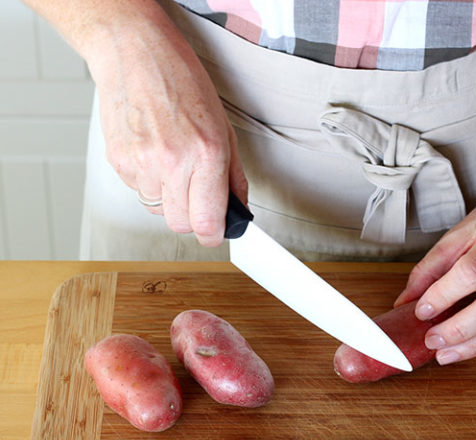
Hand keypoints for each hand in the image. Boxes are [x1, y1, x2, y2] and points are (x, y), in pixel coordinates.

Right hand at [88, 10, 246, 245]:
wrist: (134, 52)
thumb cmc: (182, 82)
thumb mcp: (223, 128)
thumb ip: (234, 177)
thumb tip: (238, 211)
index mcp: (205, 154)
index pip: (207, 224)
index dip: (214, 235)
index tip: (216, 232)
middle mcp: (172, 162)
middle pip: (181, 225)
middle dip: (192, 218)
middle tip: (197, 196)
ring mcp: (141, 163)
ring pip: (158, 211)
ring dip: (169, 199)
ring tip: (173, 164)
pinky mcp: (119, 161)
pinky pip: (138, 192)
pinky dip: (149, 183)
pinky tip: (153, 154)